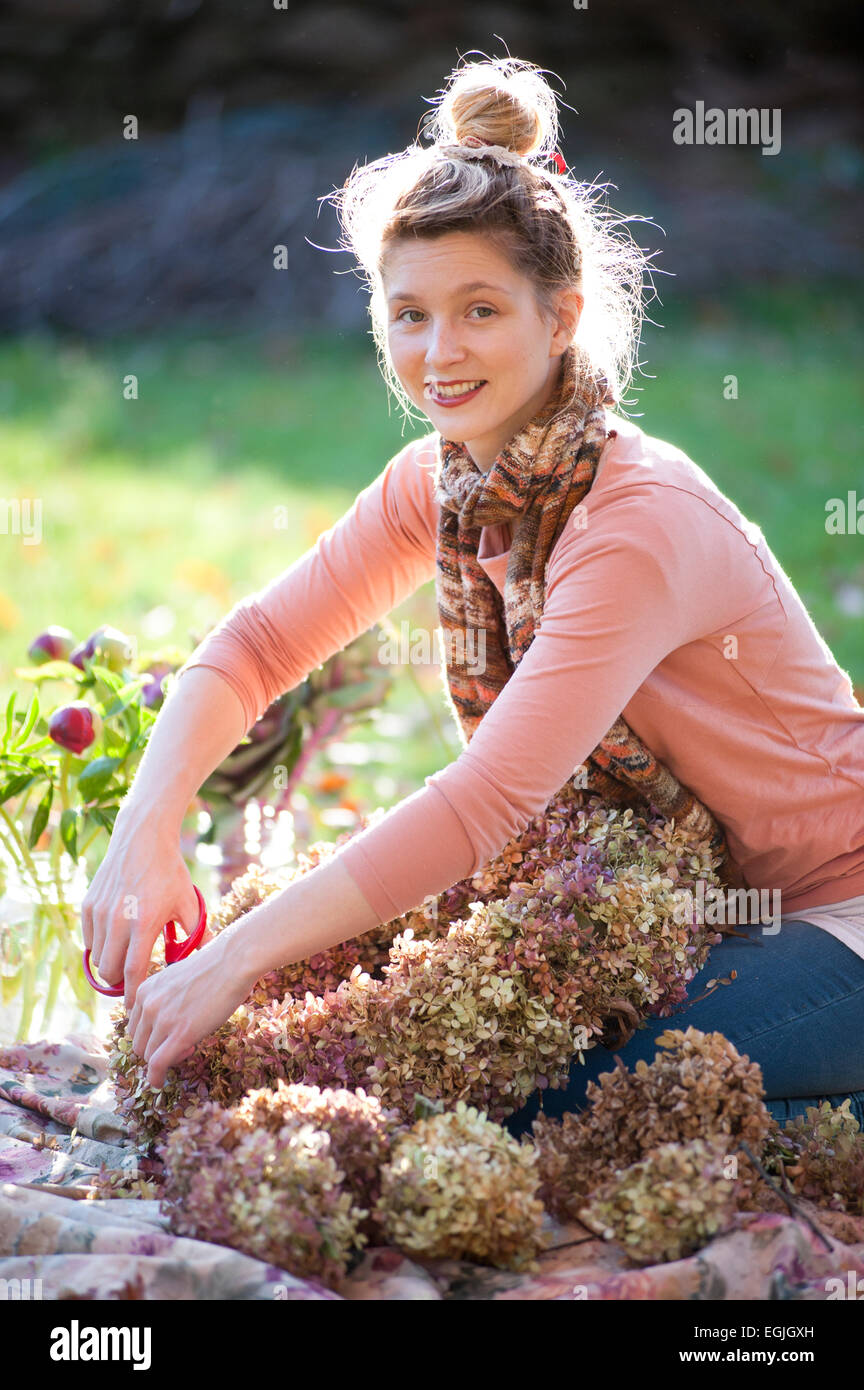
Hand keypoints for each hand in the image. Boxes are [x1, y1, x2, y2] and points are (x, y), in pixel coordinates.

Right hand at [81, 809, 202, 1009]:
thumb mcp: (189, 903)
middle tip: (133, 979)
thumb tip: (204, 961)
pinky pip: (89, 940)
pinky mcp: (88, 905)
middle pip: (109, 972)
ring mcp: (99, 912)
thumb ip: (196, 935)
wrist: (143, 838)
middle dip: (121, 981)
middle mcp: (118, 920)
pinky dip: (100, 945)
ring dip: (110, 964)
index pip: (134, 973)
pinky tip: (117, 937)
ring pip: (97, 958)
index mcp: (144, 923)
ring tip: (126, 959)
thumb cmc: (170, 872)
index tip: (137, 1005)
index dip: (134, 994)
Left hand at [126, 928, 254, 1089]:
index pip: (135, 1025)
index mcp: (145, 990)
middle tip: (182, 1043)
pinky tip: (161, 1082)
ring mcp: (162, 1020)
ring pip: (147, 1055)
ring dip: (163, 1059)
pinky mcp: (180, 1034)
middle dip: (156, 1048)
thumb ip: (165, 998)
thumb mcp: (177, 979)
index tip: (170, 1033)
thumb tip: (169, 1019)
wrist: (234, 961)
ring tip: (189, 1047)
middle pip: (138, 1042)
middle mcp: (147, 1005)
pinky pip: (157, 1064)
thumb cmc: (214, 967)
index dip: (151, 1034)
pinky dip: (156, 1077)